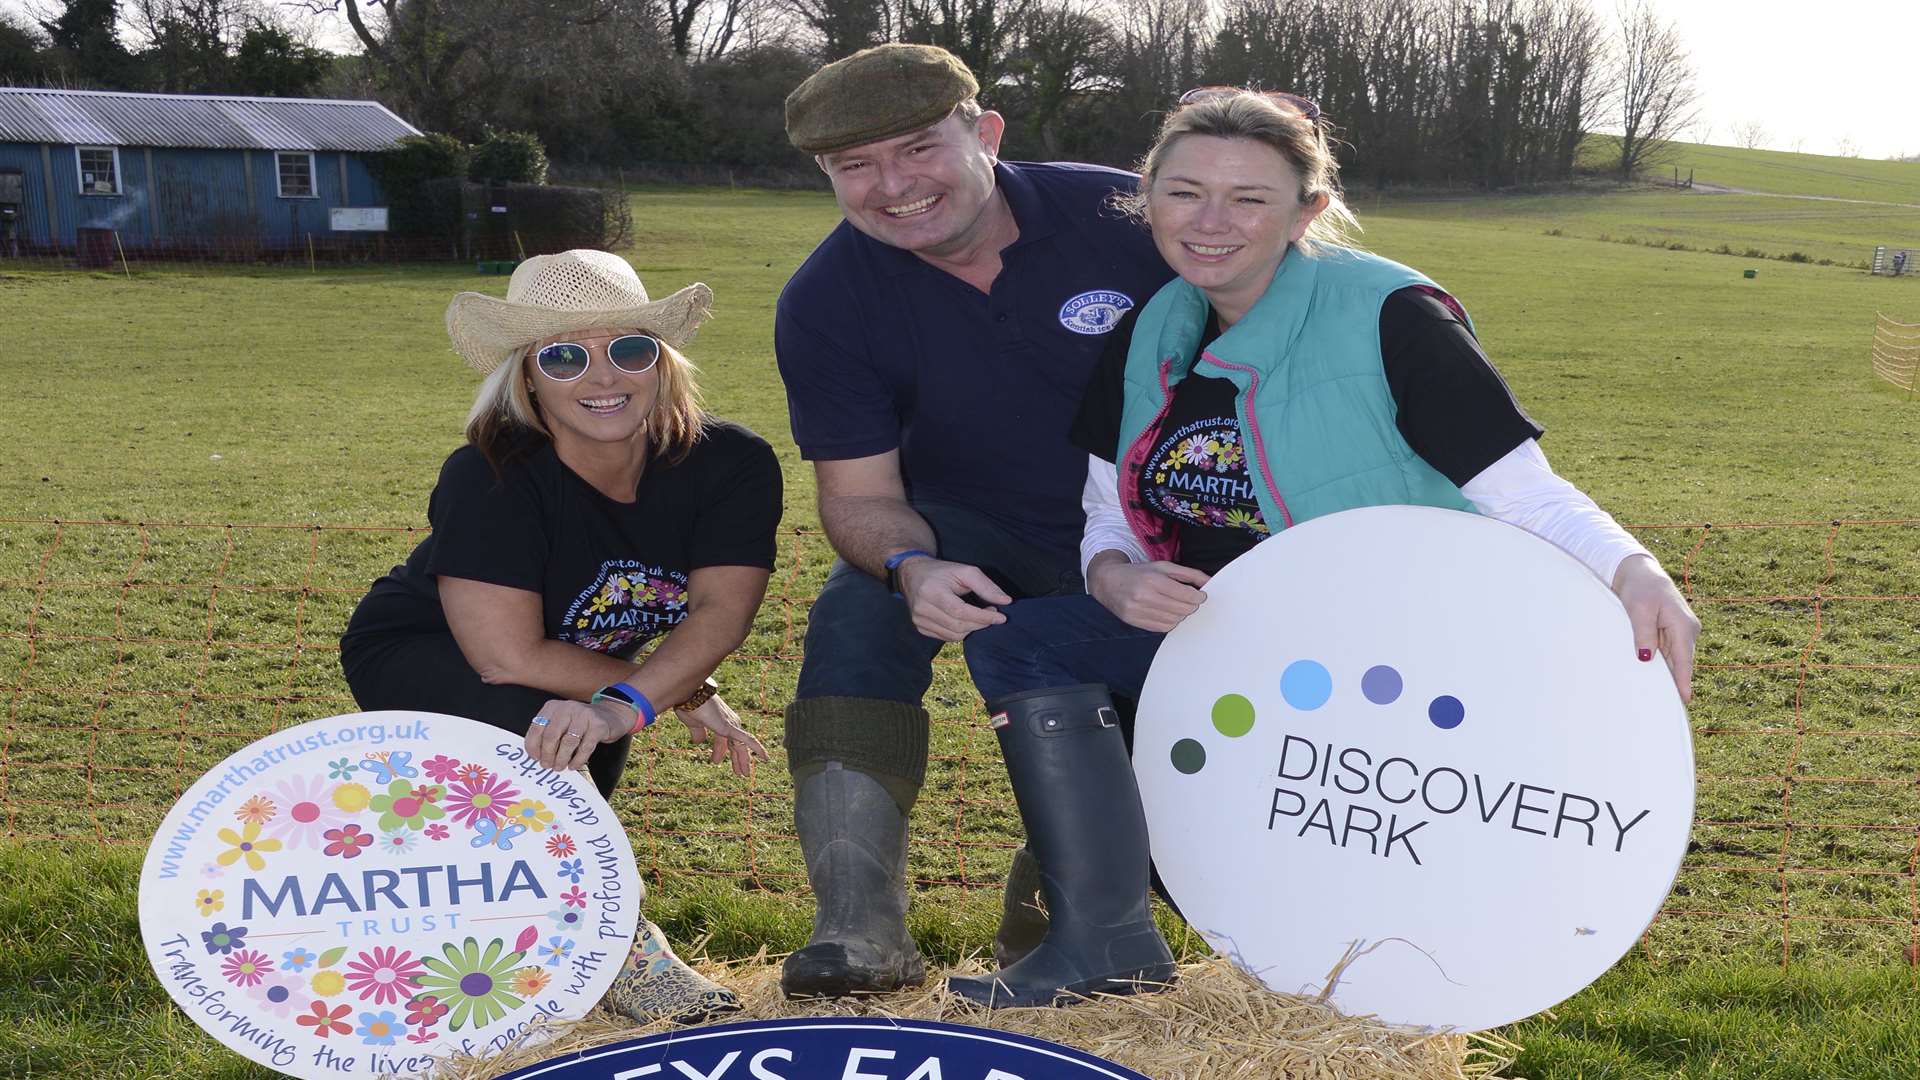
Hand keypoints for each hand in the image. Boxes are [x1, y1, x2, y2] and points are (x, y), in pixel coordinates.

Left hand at [525, 698, 631, 771]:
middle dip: (547, 754)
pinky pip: (585, 747)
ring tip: (559, 767)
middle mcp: (567, 708)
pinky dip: (578, 760)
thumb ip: (547, 734)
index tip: (535, 758)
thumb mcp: (560, 722)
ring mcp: (584, 716)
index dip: (533, 745)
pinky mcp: (598, 726)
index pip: (537, 727)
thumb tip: (536, 755)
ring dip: (561, 759)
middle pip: (551, 735)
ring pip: (568, 742)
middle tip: (547, 765)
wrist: (609, 715)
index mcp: (553, 707)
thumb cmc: (579, 723)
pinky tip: (573, 765)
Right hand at [677, 694, 767, 776]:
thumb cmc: (690, 706)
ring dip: (743, 761)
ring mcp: (732, 725)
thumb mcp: (693, 723)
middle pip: (735, 745)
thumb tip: (699, 742)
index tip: (715, 762)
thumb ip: (698, 732)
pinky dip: (758, 749)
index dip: (719, 752)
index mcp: (720, 723)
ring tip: (745, 774)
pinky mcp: (731, 728)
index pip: (724, 740)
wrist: (691, 696)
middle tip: (739, 772)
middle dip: (737, 759)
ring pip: (741, 747)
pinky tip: (765, 758)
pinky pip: (747, 740)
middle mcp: (729, 724)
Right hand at [896, 556, 1011, 640]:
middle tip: (991, 612)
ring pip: (953, 635)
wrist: (913, 574)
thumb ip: (986, 586)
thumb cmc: (942, 572)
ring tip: (978, 615)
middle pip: (958, 626)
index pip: (960, 612)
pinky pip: (946, 637)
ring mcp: (919, 620)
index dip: (982, 617)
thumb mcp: (965, 570)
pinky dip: (960, 631)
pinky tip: (964, 620)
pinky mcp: (920, 627)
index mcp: (932, 591)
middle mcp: (922, 608)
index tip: (1001, 617)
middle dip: (980, 623)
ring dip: (971, 628)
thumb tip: (1006, 601)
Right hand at [1088, 557, 1209, 631]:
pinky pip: (1162, 628)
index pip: (1185, 595)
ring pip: (1174, 620)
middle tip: (1190, 600)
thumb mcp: (1163, 567)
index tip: (1201, 595)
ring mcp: (1137, 611)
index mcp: (1152, 579)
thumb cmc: (1139, 573)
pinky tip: (1168, 613)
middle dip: (1191, 606)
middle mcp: (1143, 596)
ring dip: (1181, 615)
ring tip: (1178, 606)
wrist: (1108, 582)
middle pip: (1181, 609)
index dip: (1198, 597)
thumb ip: (1188, 574)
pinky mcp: (1134, 622)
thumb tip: (1210, 582)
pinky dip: (1170, 622)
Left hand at [1612, 553, 1700, 702]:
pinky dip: (1661, 665)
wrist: (1640, 573)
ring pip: (1674, 660)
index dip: (1683, 682)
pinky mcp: (1671, 633)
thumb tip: (1647, 658)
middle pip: (1680, 664)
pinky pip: (1668, 653)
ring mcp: (1681, 633)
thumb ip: (1644, 633)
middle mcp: (1688, 631)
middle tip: (1664, 708)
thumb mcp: (1639, 609)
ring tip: (1657, 699)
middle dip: (1674, 683)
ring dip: (1666, 675)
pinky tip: (1653, 679)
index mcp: (1684, 626)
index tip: (1684, 701)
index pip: (1684, 661)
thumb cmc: (1641, 587)